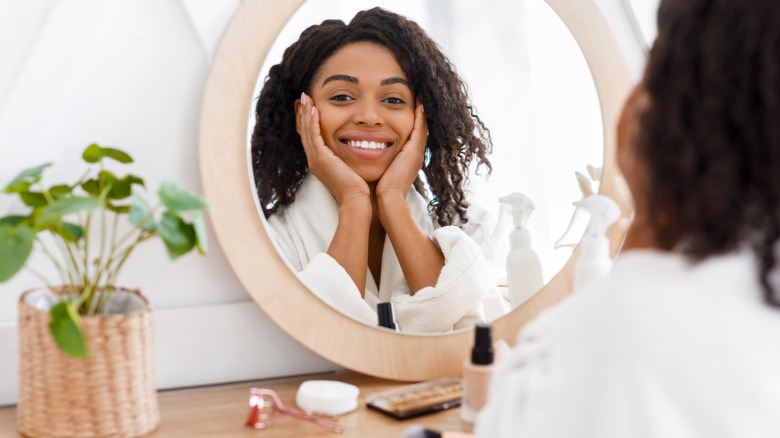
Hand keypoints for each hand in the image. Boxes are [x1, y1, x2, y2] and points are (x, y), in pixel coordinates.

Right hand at [298, 92, 369, 206]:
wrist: (356, 200)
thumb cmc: (358, 188)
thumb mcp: (349, 169)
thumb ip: (347, 158)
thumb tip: (357, 149)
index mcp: (320, 163)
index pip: (312, 138)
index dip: (310, 122)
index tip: (311, 107)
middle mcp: (314, 161)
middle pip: (305, 133)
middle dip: (305, 114)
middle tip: (305, 98)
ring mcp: (316, 160)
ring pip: (307, 132)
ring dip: (306, 114)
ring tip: (306, 98)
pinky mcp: (321, 159)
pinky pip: (314, 136)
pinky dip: (313, 122)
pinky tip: (314, 109)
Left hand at [375, 104, 426, 203]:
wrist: (388, 201)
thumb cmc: (380, 190)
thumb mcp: (381, 172)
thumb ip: (378, 163)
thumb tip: (366, 156)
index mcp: (408, 159)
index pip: (411, 136)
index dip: (411, 122)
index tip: (408, 108)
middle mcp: (415, 154)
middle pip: (420, 129)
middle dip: (419, 114)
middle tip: (418, 97)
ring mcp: (416, 152)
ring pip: (422, 126)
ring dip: (421, 110)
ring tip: (419, 95)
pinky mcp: (414, 151)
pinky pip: (419, 129)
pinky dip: (420, 115)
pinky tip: (419, 103)